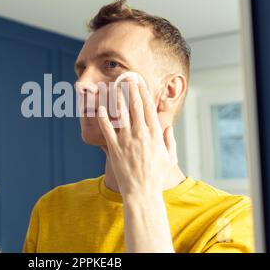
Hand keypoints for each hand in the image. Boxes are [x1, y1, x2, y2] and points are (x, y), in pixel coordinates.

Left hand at [97, 78, 177, 196]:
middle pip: (135, 106)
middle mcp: (141, 134)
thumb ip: (169, 141)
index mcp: (154, 134)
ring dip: (117, 99)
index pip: (149, 108)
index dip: (144, 93)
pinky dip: (103, 117)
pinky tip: (100, 107)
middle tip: (127, 77)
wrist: (142, 191)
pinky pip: (107, 129)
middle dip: (131, 90)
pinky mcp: (115, 148)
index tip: (141, 82)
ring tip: (113, 87)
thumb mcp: (169, 157)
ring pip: (121, 114)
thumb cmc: (156, 176)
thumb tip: (168, 127)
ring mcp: (127, 141)